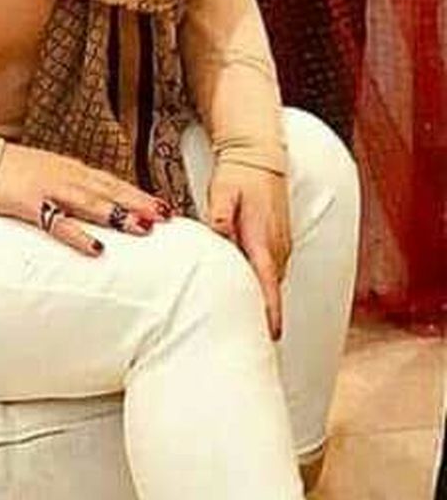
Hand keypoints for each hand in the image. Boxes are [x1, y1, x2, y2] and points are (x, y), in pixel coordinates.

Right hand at [0, 143, 171, 256]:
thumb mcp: (33, 174)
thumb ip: (57, 188)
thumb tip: (77, 206)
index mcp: (63, 167)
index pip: (107, 181)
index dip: (135, 193)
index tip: (162, 204)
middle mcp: (60, 174)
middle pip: (106, 188)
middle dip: (138, 202)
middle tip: (167, 215)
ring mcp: (44, 186)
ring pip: (89, 201)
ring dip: (119, 214)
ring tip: (145, 228)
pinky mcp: (25, 202)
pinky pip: (56, 221)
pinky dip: (78, 234)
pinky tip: (96, 248)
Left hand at [204, 161, 291, 341]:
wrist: (258, 157)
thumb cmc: (238, 175)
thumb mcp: (222, 191)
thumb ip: (220, 215)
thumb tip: (218, 234)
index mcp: (262, 238)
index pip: (268, 282)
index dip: (270, 310)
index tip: (272, 333)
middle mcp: (277, 246)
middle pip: (272, 289)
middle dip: (265, 314)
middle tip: (251, 342)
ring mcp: (281, 244)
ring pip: (273, 281)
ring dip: (266, 301)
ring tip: (251, 327)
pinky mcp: (279, 241)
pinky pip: (273, 271)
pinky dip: (266, 286)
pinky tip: (251, 296)